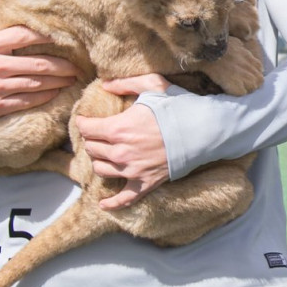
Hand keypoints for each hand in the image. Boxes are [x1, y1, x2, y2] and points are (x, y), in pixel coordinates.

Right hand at [0, 0, 81, 123]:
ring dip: (58, 81)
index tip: (63, 35)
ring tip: (73, 78)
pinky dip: (44, 96)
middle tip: (79, 64)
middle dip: (61, 64)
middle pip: (36, 63)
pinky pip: (26, 101)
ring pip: (35, 83)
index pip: (20, 36)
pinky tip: (56, 92)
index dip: (44, 35)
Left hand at [75, 74, 171, 208]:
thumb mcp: (153, 85)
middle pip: (92, 148)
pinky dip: (111, 203)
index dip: (83, 122)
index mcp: (119, 128)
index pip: (87, 128)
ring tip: (104, 154)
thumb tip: (105, 84)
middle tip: (98, 135)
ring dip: (99, 161)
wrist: (203, 131)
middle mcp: (120, 151)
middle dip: (92, 140)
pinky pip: (124, 198)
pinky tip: (103, 203)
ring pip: (101, 169)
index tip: (85, 120)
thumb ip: (126, 83)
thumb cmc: (179, 107)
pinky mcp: (145, 183)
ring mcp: (132, 170)